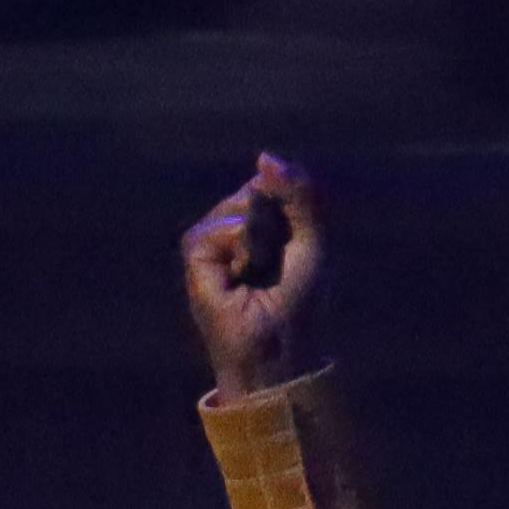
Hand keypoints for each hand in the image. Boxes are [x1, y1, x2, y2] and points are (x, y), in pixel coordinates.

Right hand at [182, 152, 326, 397]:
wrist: (280, 352)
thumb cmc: (300, 306)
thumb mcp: (313, 243)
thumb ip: (301, 196)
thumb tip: (264, 156)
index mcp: (266, 226)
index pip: (271, 185)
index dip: (287, 199)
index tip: (296, 236)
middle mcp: (237, 229)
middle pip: (254, 191)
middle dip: (275, 221)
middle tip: (278, 262)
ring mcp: (214, 242)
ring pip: (236, 206)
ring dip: (257, 237)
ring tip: (258, 272)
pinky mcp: (195, 257)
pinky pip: (216, 227)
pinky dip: (235, 245)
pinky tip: (241, 274)